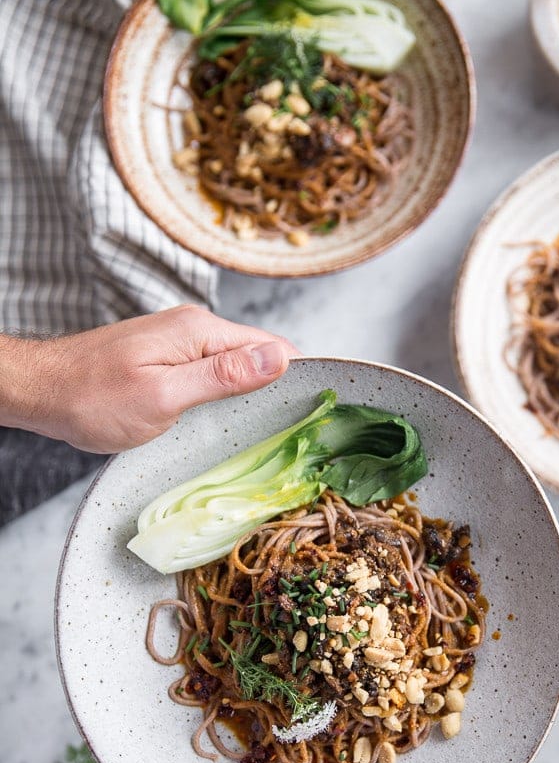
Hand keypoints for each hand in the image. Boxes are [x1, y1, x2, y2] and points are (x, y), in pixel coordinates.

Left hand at [0, 306, 295, 452]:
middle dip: (278, 389)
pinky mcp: (167, 358)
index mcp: (200, 331)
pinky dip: (226, 396)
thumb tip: (279, 357)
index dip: (298, 377)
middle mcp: (194, 328)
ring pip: (236, 366)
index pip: (273, 347)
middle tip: (295, 434)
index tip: (314, 413)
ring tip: (268, 433)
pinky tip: (228, 422)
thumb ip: (223, 377)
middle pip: (258, 356)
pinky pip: (213, 373)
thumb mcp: (164, 396)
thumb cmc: (93, 399)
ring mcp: (180, 342)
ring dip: (252, 395)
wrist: (40, 391)